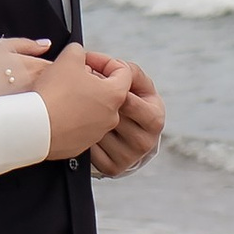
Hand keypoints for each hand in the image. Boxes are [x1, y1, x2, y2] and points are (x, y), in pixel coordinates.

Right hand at [31, 43, 133, 160]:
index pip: (123, 72)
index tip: (88, 60)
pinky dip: (71, 118)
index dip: (104, 61)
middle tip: (72, 75)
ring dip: (82, 100)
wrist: (34, 126)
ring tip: (62, 93)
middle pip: (108, 92)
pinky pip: (80, 127)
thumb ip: (79, 50)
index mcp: (115, 94)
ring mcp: (96, 133)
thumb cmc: (54, 93)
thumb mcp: (68, 57)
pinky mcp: (80, 145)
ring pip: (94, 110)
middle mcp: (111, 116)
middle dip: (92, 80)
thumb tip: (79, 54)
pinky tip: (57, 111)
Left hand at [83, 50, 162, 175]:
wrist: (132, 136)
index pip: (129, 101)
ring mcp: (128, 157)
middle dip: (96, 102)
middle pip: (112, 118)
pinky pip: (90, 148)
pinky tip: (79, 125)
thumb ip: (129, 71)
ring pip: (99, 132)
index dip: (110, 88)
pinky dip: (82, 135)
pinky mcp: (112, 168)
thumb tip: (116, 66)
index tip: (95, 79)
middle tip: (82, 91)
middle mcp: (144, 142)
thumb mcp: (139, 87)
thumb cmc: (133, 104)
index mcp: (154, 119)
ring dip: (85, 117)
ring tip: (79, 106)